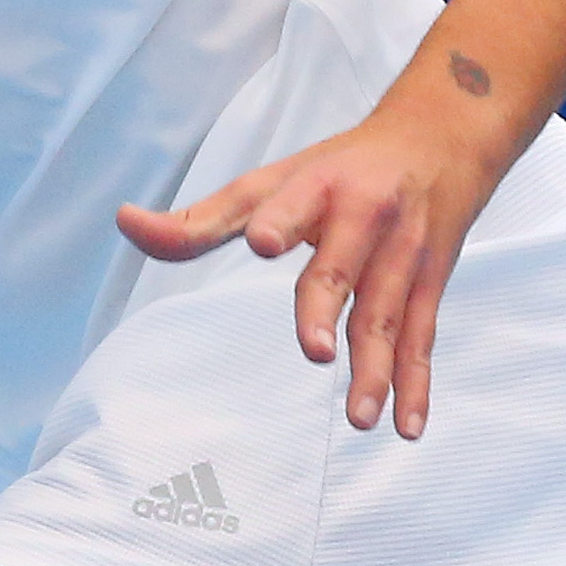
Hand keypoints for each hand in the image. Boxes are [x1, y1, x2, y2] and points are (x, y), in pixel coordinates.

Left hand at [112, 113, 507, 438]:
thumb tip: (125, 223)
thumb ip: (201, 218)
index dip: (279, 220)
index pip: (292, 203)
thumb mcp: (271, 180)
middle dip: (326, 307)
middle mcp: (365, 217)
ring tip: (357, 418)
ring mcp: (403, 254)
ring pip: (386, 316)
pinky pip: (421, 338)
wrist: (441, 139)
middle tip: (314, 351)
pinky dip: (416, 384)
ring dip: (376, 370)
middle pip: (341, 267)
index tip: (262, 240)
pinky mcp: (430, 283)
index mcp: (317, 186)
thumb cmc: (340, 166)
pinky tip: (406, 426)